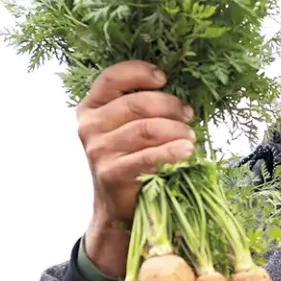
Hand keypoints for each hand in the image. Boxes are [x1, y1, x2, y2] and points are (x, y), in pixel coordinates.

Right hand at [77, 60, 195, 276]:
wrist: (116, 207)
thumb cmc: (128, 162)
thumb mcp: (125, 131)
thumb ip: (139, 110)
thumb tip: (179, 99)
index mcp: (90, 108)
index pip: (112, 78)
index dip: (140, 72)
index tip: (164, 78)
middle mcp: (89, 127)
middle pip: (137, 104)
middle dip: (170, 106)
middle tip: (188, 116)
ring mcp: (98, 150)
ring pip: (147, 129)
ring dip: (176, 130)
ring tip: (191, 137)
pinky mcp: (111, 173)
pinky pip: (148, 157)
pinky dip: (172, 152)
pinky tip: (187, 152)